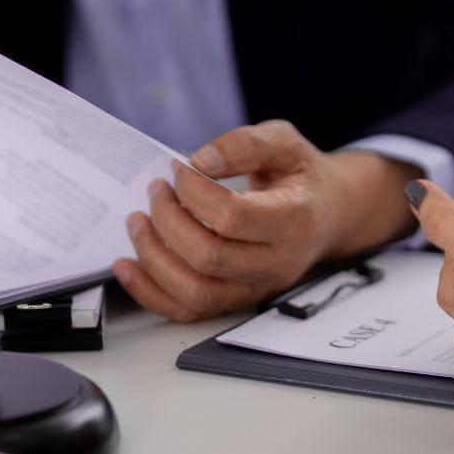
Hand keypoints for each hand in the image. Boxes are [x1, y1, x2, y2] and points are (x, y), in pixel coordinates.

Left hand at [110, 121, 419, 320]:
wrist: (325, 216)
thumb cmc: (299, 176)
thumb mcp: (284, 142)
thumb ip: (244, 144)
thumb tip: (200, 162)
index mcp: (294, 220)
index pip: (233, 217)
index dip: (194, 191)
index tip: (179, 169)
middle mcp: (277, 263)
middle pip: (208, 257)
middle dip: (167, 220)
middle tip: (156, 190)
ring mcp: (256, 288)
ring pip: (194, 291)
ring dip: (153, 256)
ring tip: (138, 221)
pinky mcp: (236, 301)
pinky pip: (187, 311)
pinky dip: (149, 292)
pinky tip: (127, 265)